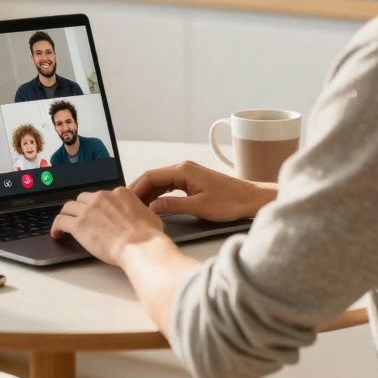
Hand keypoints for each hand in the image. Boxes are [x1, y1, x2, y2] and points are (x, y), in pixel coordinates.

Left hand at [50, 188, 168, 265]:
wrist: (140, 246)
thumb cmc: (148, 236)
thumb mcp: (150, 215)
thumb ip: (140, 211)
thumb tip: (141, 215)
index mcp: (119, 193)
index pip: (102, 195)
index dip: (97, 205)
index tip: (95, 213)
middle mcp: (102, 197)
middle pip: (84, 198)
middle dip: (81, 208)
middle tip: (80, 218)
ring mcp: (89, 210)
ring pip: (69, 207)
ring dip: (67, 215)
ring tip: (64, 224)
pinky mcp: (79, 225)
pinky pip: (60, 221)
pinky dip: (56, 227)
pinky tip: (57, 234)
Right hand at [129, 161, 274, 221]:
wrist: (251, 199)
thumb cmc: (230, 202)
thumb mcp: (199, 207)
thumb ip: (173, 206)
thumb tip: (151, 208)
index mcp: (183, 170)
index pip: (150, 176)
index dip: (136, 189)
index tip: (126, 202)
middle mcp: (183, 168)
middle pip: (153, 178)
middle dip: (139, 192)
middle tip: (127, 208)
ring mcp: (188, 174)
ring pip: (160, 182)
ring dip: (148, 194)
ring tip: (137, 209)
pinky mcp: (192, 181)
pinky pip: (169, 186)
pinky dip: (159, 194)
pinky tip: (153, 206)